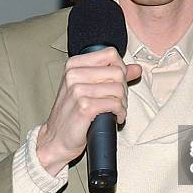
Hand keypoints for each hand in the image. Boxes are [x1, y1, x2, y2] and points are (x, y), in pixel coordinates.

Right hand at [36, 47, 141, 174]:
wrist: (55, 138)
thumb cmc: (71, 113)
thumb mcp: (88, 88)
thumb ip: (112, 75)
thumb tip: (136, 68)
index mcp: (74, 65)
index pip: (111, 54)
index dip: (120, 68)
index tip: (117, 82)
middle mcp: (74, 75)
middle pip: (117, 71)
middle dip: (123, 88)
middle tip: (117, 100)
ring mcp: (78, 90)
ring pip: (119, 88)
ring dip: (122, 103)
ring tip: (115, 110)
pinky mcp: (85, 107)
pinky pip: (115, 104)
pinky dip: (120, 113)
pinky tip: (115, 117)